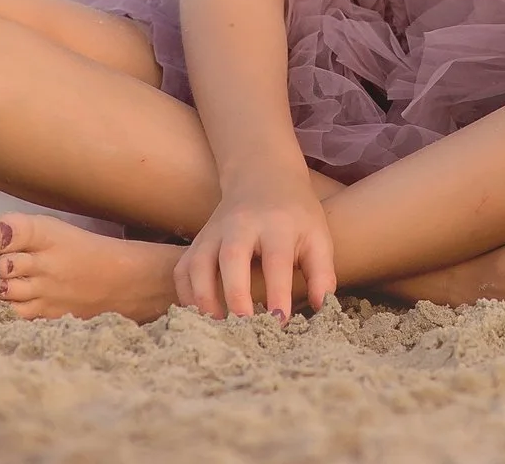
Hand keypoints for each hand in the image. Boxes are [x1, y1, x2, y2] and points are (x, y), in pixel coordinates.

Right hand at [175, 163, 334, 321]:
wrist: (264, 176)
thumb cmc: (295, 215)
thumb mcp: (318, 236)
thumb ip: (322, 273)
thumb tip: (321, 308)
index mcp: (277, 224)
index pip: (276, 259)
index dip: (278, 292)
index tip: (280, 322)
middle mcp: (241, 225)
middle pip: (232, 256)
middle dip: (236, 294)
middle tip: (245, 327)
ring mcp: (214, 231)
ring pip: (199, 264)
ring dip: (204, 299)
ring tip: (219, 329)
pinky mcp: (198, 241)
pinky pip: (182, 270)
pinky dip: (186, 296)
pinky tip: (201, 317)